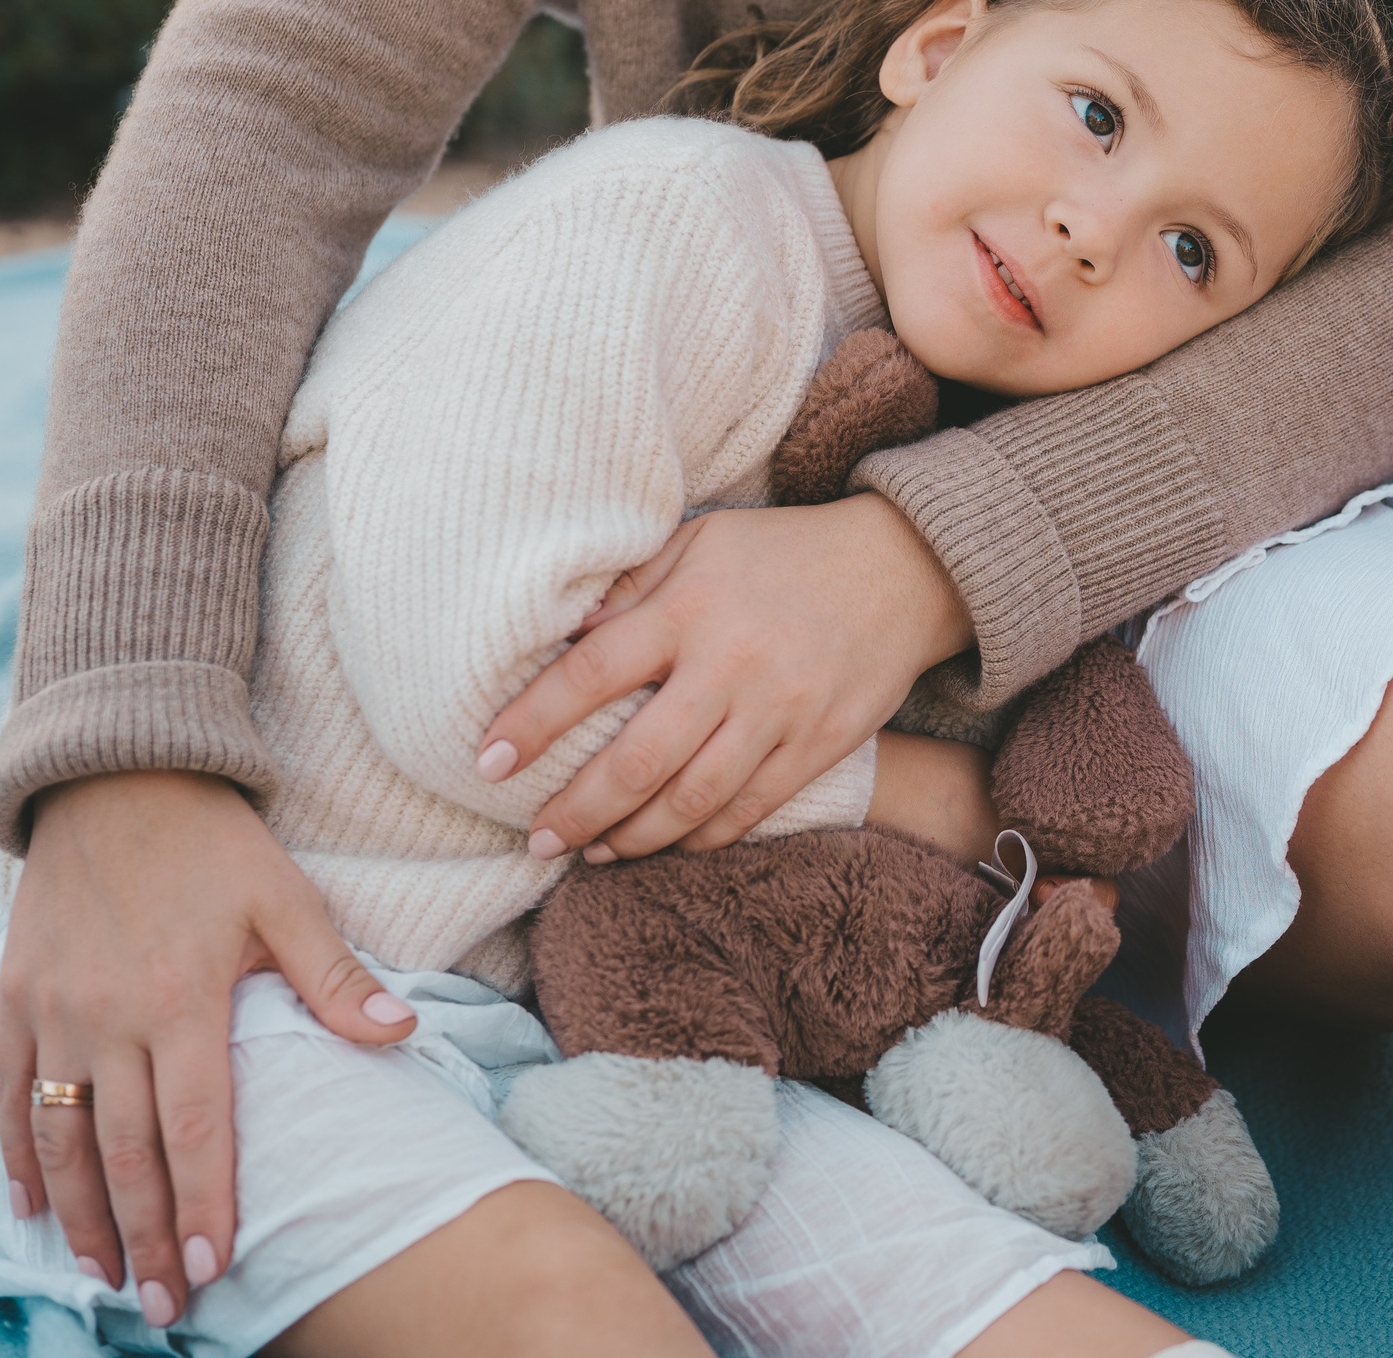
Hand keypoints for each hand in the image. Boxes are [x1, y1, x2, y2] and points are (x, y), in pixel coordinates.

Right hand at [0, 771, 416, 1326]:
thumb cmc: (214, 840)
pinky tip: (29, 1207)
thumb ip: (335, 975)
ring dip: (79, 1215)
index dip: (203, 1203)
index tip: (215, 1267)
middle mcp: (109, 1013)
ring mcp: (54, 1008)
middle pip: (125, 1152)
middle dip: (146, 1237)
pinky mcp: (14, 995)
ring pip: (61, 1136)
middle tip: (164, 1306)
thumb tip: (402, 1034)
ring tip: (104, 1277)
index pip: (194, 1127)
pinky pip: (9, 1092)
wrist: (115, 773)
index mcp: (182, 996)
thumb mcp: (285, 898)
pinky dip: (18, 1155)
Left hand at [481, 492, 971, 861]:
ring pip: (691, 801)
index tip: (488, 761)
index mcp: (691, 608)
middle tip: (536, 836)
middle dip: (576, 809)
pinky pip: (748, 810)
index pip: (592, 673)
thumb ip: (634, 584)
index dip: (533, 722)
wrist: (904, 569)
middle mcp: (732, 665)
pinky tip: (664, 845)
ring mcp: (780, 713)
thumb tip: (563, 632)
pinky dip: (699, 837)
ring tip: (593, 852)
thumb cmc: (784, 553)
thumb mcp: (704, 540)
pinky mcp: (818, 746)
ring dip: (632, 838)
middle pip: (638, 760)